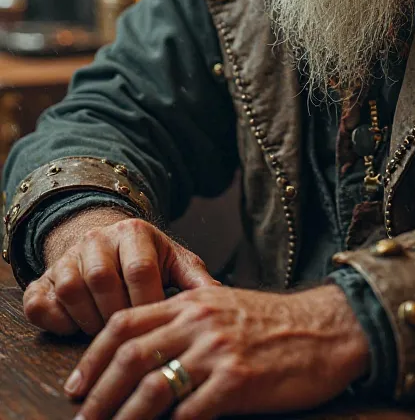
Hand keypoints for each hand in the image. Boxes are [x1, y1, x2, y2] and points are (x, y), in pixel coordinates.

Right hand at [23, 214, 218, 336]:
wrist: (106, 242)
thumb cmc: (147, 259)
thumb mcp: (174, 261)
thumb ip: (196, 279)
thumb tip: (224, 301)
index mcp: (134, 231)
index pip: (139, 269)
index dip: (147, 302)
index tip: (158, 324)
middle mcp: (97, 238)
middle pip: (102, 281)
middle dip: (119, 315)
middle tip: (132, 334)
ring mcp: (67, 257)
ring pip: (71, 291)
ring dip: (90, 321)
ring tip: (108, 331)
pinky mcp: (42, 278)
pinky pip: (40, 303)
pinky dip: (57, 322)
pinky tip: (77, 328)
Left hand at [65, 283, 369, 419]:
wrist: (329, 329)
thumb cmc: (276, 324)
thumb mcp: (226, 308)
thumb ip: (187, 323)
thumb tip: (144, 357)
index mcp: (192, 301)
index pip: (126, 323)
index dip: (93, 357)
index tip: (77, 385)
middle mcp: (200, 321)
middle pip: (130, 356)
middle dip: (98, 394)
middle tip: (83, 418)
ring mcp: (218, 351)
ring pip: (152, 387)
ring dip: (123, 418)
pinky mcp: (238, 381)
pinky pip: (189, 413)